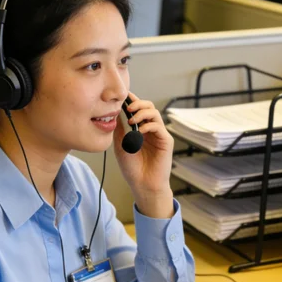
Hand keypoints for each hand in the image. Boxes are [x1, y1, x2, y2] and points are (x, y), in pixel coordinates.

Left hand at [113, 92, 173, 218]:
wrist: (142, 184)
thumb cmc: (132, 168)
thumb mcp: (120, 144)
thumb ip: (120, 127)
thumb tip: (115, 109)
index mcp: (140, 128)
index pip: (137, 108)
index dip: (132, 100)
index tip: (122, 96)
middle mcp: (150, 129)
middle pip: (148, 106)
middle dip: (138, 103)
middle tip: (128, 108)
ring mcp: (159, 134)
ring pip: (154, 113)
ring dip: (142, 112)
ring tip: (132, 119)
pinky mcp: (166, 141)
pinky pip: (158, 126)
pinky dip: (148, 125)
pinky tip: (140, 131)